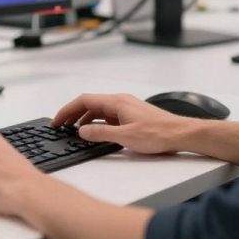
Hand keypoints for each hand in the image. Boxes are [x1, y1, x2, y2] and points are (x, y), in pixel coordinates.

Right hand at [52, 93, 190, 153]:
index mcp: (116, 102)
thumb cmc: (158, 134)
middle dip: (73, 114)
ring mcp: (126, 108)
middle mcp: (120, 101)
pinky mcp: (132, 115)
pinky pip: (108, 115)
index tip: (57, 120)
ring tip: (75, 130)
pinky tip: (96, 132)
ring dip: (84, 118)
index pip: (84, 100)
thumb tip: (82, 131)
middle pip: (90, 103)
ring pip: (99, 109)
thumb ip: (100, 134)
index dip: (67, 110)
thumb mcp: (125, 137)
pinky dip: (97, 122)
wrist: (181, 134)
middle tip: (61, 125)